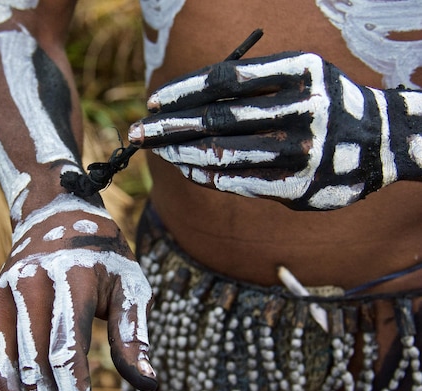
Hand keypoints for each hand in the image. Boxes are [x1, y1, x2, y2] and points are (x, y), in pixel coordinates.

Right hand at [0, 194, 156, 390]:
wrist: (56, 215)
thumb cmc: (103, 255)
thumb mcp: (129, 284)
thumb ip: (133, 334)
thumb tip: (148, 385)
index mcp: (69, 276)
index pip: (67, 352)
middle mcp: (28, 283)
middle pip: (34, 365)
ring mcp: (3, 294)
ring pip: (2, 367)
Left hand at [129, 51, 410, 209]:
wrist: (384, 142)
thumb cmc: (325, 104)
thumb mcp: (300, 77)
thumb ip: (253, 87)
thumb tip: (189, 103)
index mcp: (300, 70)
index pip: (225, 79)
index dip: (183, 92)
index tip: (152, 102)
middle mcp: (303, 108)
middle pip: (218, 118)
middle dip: (170, 126)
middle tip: (137, 132)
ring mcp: (304, 151)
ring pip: (226, 153)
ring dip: (183, 153)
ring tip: (158, 151)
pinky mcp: (301, 188)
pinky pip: (242, 182)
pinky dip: (208, 176)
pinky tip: (187, 169)